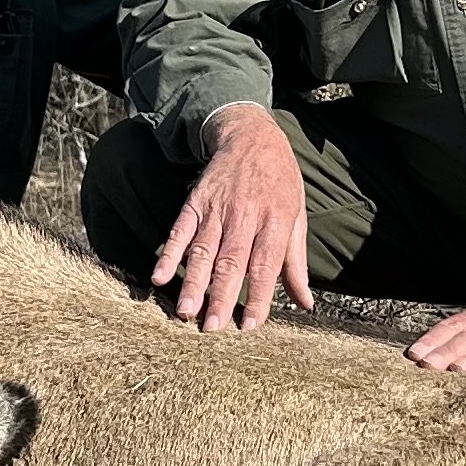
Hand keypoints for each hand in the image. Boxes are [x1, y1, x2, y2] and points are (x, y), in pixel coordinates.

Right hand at [153, 102, 314, 331]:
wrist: (253, 137)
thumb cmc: (280, 183)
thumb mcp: (297, 218)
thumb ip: (296, 264)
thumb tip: (306, 303)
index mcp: (276, 222)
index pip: (266, 266)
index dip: (258, 296)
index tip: (250, 325)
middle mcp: (245, 216)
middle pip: (232, 262)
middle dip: (221, 297)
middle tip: (212, 328)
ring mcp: (217, 209)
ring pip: (204, 250)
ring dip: (193, 282)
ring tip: (185, 311)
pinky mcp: (196, 202)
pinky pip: (180, 231)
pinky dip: (169, 254)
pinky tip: (160, 276)